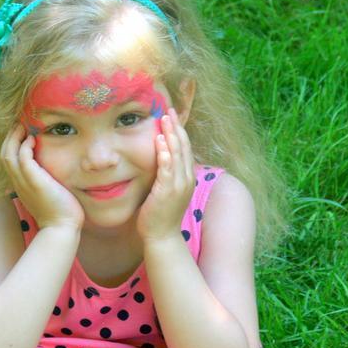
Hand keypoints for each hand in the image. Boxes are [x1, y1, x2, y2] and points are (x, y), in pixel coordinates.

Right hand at [1, 125, 84, 230]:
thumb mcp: (49, 195)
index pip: (9, 161)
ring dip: (14, 138)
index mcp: (21, 185)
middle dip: (10, 137)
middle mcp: (18, 183)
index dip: (12, 145)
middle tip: (19, 124)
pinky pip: (22, 158)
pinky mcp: (34, 181)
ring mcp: (24, 182)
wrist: (61, 228)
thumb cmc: (60, 213)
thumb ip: (47, 182)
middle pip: (4, 154)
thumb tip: (55, 174)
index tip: (22, 134)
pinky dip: (25, 147)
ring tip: (23, 126)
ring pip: (8, 154)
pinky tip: (33, 139)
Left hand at [137, 108, 195, 242]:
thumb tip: (160, 159)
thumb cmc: (160, 214)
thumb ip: (166, 174)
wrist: (161, 236)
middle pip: (184, 147)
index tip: (173, 116)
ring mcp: (179, 186)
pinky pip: (168, 169)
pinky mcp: (167, 192)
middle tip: (169, 110)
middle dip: (177, 127)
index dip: (180, 131)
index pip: (186, 149)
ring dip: (171, 135)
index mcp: (188, 177)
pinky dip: (165, 154)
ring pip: (178, 155)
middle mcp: (187, 179)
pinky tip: (161, 141)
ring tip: (165, 119)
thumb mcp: (167, 190)